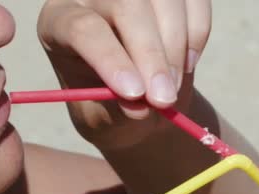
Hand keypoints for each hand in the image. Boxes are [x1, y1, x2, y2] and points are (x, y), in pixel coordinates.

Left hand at [37, 0, 210, 148]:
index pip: (83, 28)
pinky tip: (187, 63)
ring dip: (177, 47)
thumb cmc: (112, 108)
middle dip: (151, 53)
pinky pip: (196, 0)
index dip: (110, 59)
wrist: (142, 99)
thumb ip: (117, 109)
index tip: (135, 94)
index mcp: (59, 22)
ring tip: (173, 89)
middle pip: (128, 4)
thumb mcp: (105, 117)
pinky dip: (198, 34)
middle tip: (164, 98)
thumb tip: (142, 108)